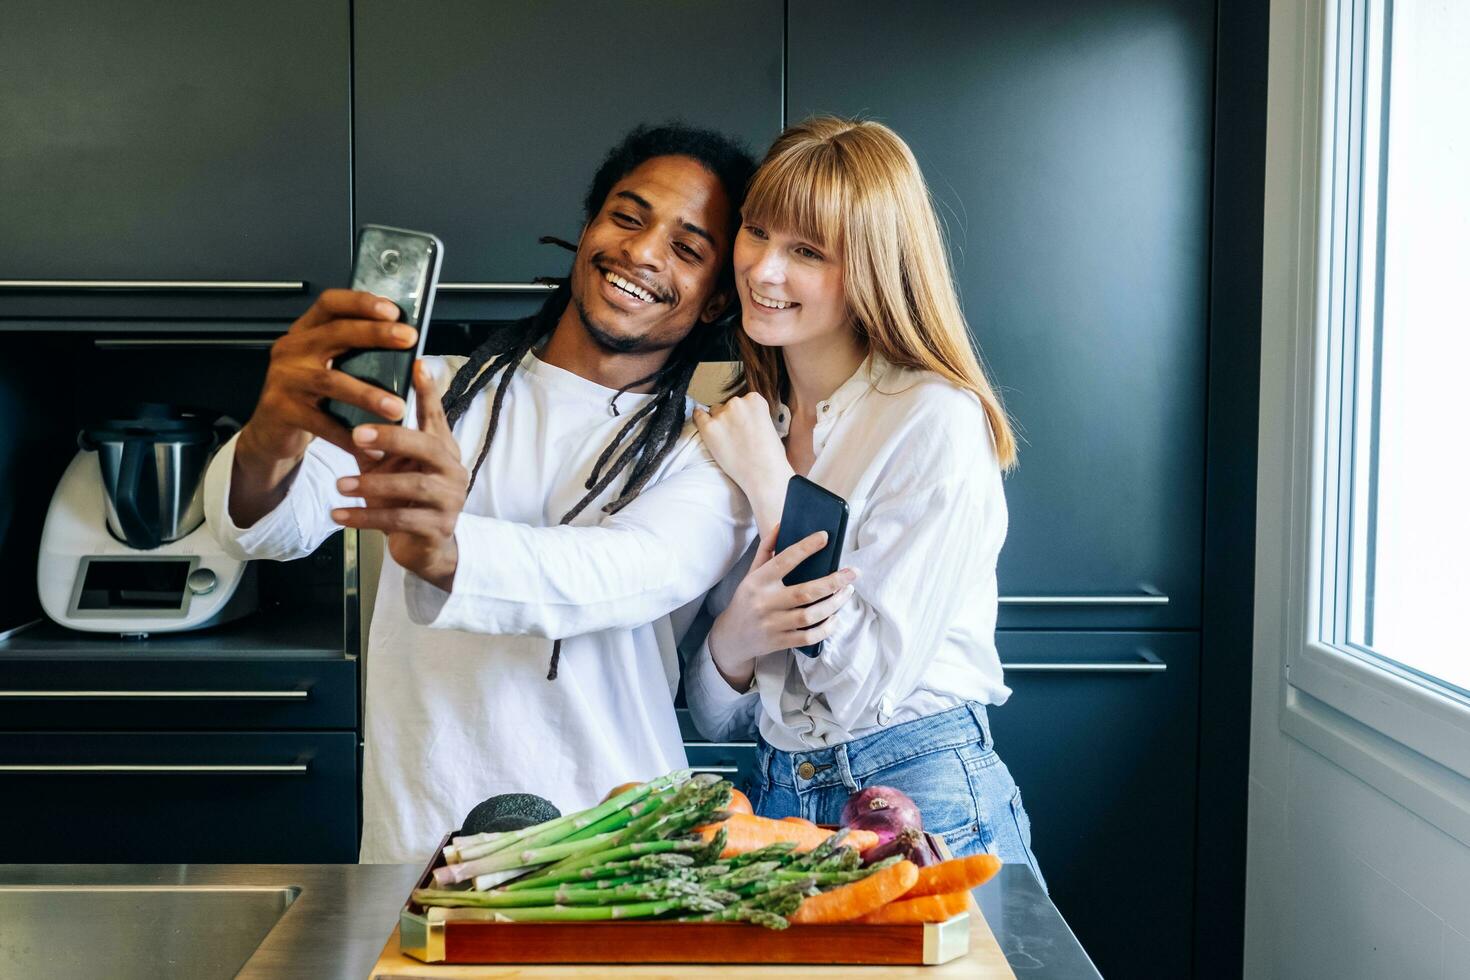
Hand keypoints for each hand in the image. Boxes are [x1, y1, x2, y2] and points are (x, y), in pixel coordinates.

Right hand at [239, 288, 414, 464]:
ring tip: (397, 408)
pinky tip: (372, 448)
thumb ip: (353, 351)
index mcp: (305, 332)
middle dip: (375, 334)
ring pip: (331, 382)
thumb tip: (404, 342)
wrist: (271, 431)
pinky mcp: (280, 409)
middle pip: (335, 333)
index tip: (393, 309)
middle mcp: (291, 349)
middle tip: (409, 338)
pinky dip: (348, 436)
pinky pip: (320, 423)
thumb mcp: (325, 365)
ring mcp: (284, 378)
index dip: (360, 302)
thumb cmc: (309, 394)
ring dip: (368, 395)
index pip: (331, 304)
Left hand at [329, 361, 469, 591]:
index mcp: (443, 450)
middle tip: (357, 434)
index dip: (428, 391)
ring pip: (413, 485)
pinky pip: (400, 519)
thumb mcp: (390, 467)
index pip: (436, 416)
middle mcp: (453, 470)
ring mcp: (450, 500)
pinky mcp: (438, 528)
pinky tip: (340, 515)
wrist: (426, 549)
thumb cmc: (405, 499)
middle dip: (392, 437)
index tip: (418, 364)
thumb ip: (377, 444)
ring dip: (373, 485)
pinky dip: (366, 517)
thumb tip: (348, 409)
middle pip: (428, 446)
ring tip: (340, 485)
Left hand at [693, 393, 793, 532]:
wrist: (764, 474)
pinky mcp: (709, 428)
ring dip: (717, 423)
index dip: (741, 415)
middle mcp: (738, 402)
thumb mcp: (768, 425)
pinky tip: (705, 429)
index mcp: (755, 400)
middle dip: (729, 418)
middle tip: (735, 436)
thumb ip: (755, 416)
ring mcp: (722, 414)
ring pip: (714, 413)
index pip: (742, 401)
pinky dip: (700, 420)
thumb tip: (741, 418)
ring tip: (726, 441)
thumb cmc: (770, 455)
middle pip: (727, 406)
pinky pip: (698, 416)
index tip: (743, 425)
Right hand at [706, 523, 858, 691]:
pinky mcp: (779, 642)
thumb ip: (766, 549)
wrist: (731, 637)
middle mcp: (765, 603)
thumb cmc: (746, 599)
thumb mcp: (751, 573)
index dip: (805, 548)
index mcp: (758, 581)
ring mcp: (772, 625)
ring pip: (810, 616)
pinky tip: (835, 617)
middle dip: (833, 582)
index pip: (784, 561)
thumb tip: (782, 524)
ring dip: (834, 604)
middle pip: (805, 593)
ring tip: (848, 591)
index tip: (825, 537)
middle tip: (853, 573)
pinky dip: (826, 628)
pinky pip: (808, 637)